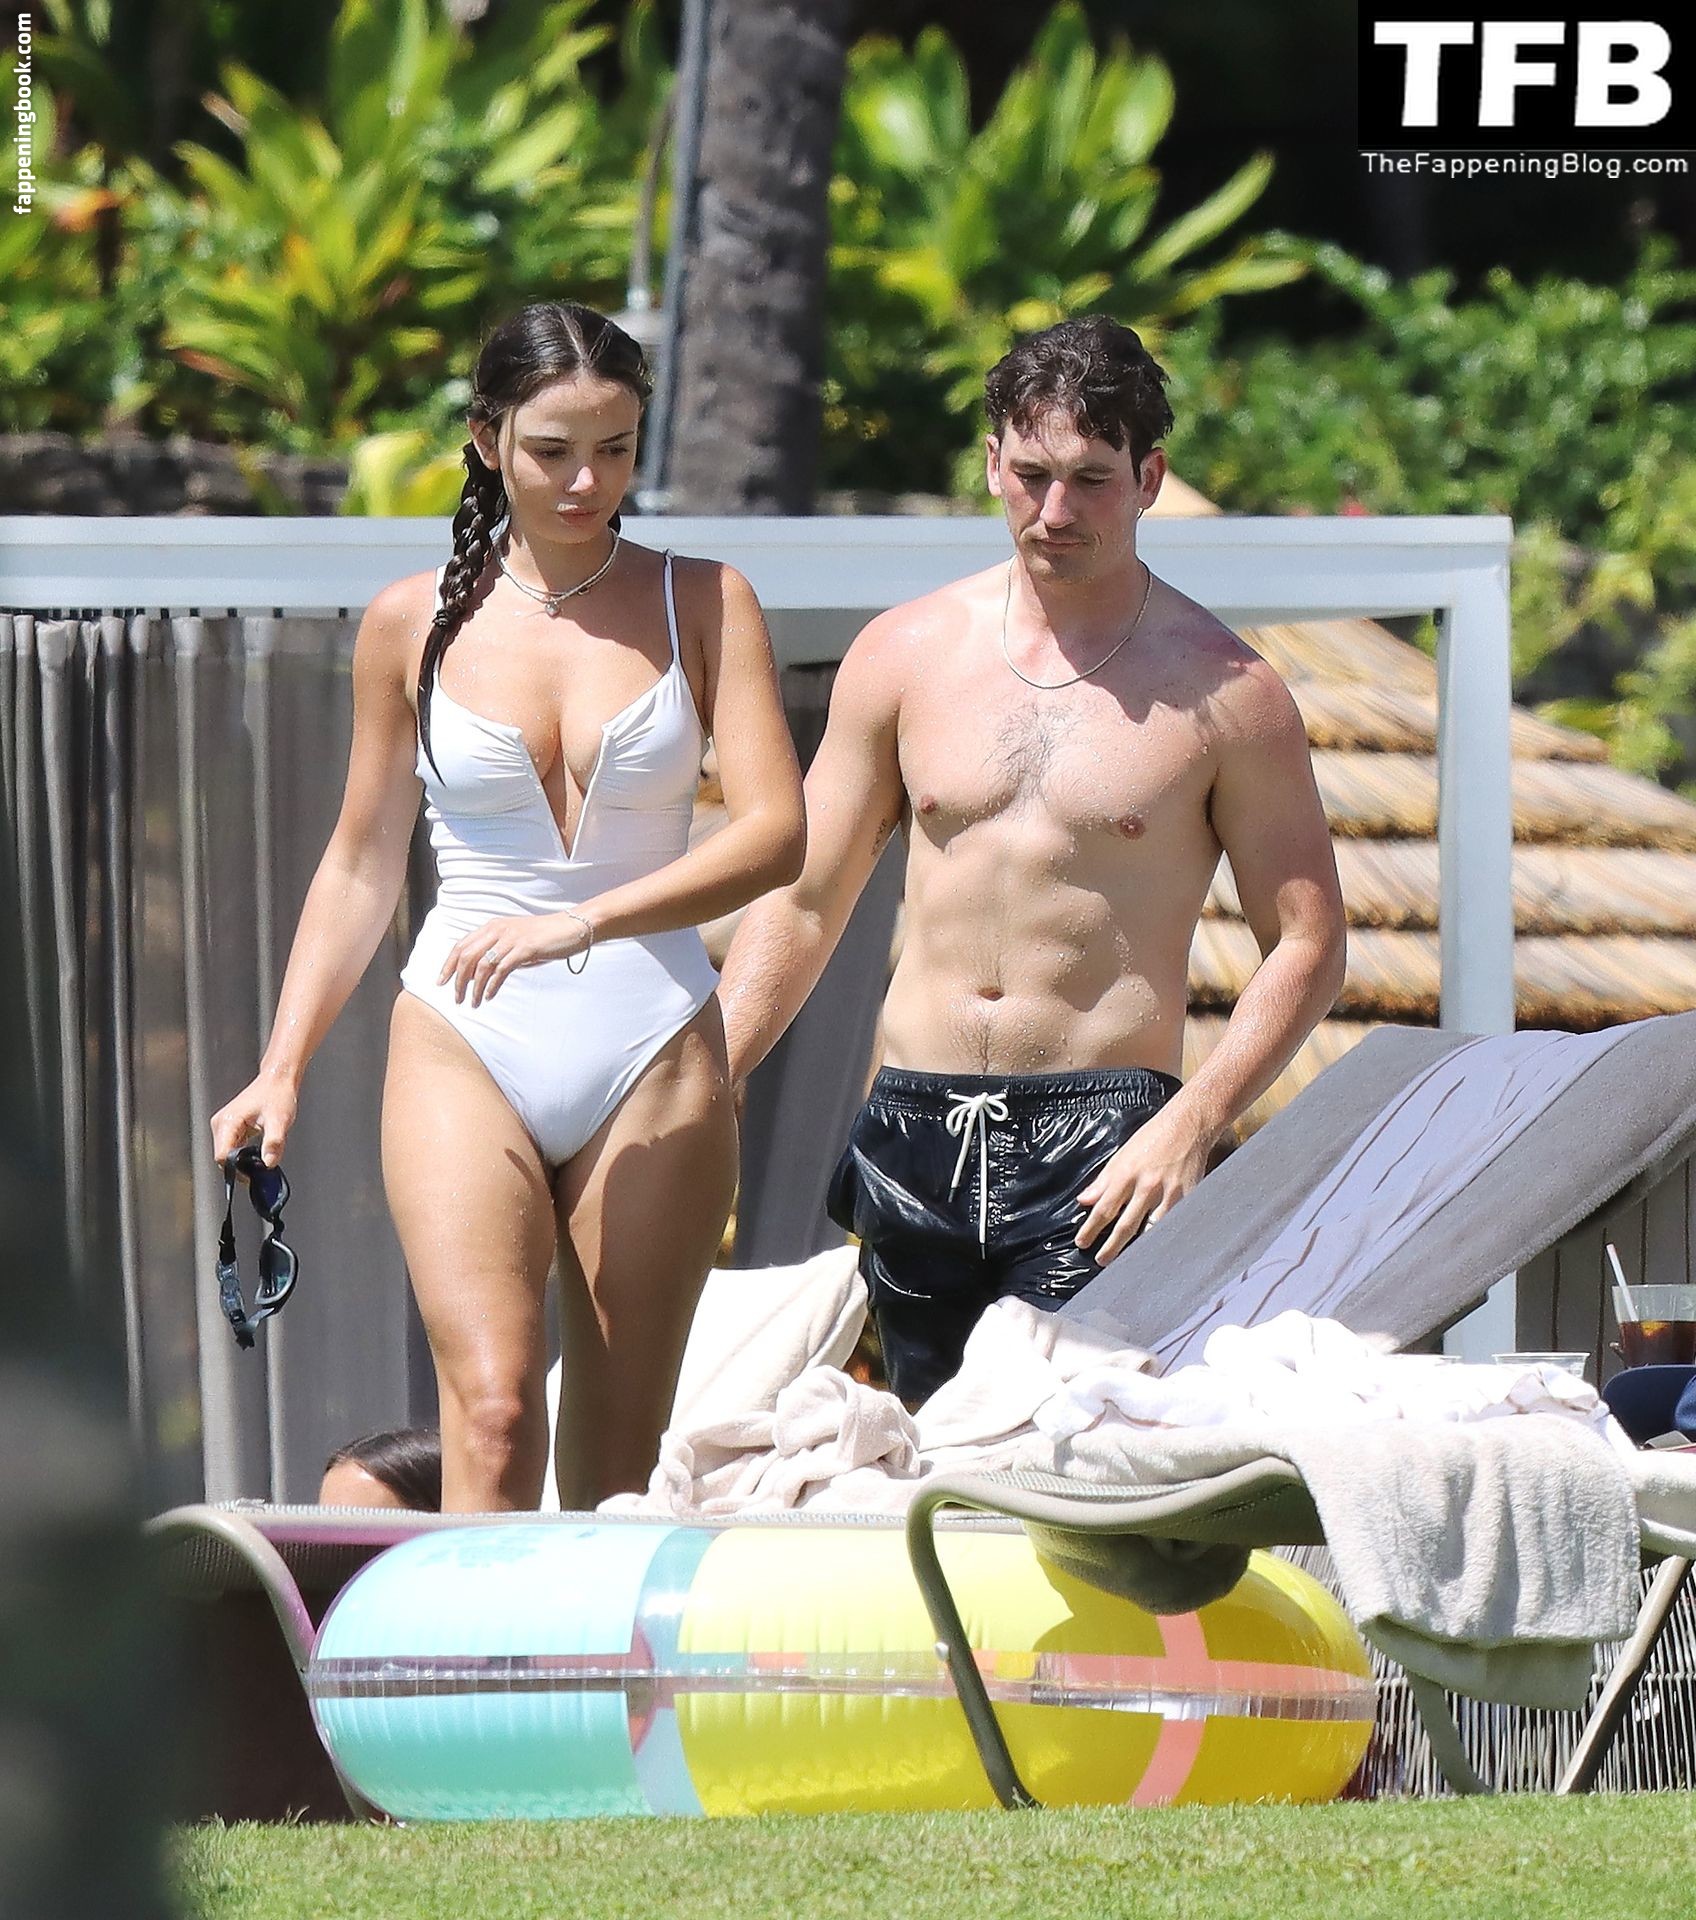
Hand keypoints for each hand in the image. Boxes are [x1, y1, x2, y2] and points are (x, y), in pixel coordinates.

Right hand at [210, 1070, 297, 1169]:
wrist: (278, 1080)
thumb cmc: (278, 1095)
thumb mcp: (280, 1121)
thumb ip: (274, 1143)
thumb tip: (269, 1163)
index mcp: (228, 1122)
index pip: (222, 1157)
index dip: (237, 1169)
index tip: (253, 1172)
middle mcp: (221, 1123)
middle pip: (223, 1157)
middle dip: (240, 1166)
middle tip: (262, 1165)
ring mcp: (224, 1125)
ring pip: (227, 1154)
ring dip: (242, 1160)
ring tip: (262, 1155)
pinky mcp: (229, 1126)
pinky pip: (232, 1147)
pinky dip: (243, 1153)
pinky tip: (257, 1150)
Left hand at [438, 909, 591, 1006]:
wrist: (573, 927)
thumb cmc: (546, 937)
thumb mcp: (517, 942)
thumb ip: (500, 952)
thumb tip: (482, 974)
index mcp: (493, 926)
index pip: (461, 945)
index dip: (448, 964)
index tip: (441, 982)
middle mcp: (498, 930)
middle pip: (467, 956)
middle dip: (457, 980)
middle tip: (456, 999)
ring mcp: (512, 938)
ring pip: (482, 965)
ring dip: (474, 987)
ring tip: (472, 1003)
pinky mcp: (525, 948)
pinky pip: (501, 970)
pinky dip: (491, 986)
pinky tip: (489, 996)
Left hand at [1073, 1103, 1217, 1264]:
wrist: (1188, 1125)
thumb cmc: (1152, 1139)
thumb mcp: (1121, 1156)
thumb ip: (1103, 1181)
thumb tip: (1084, 1200)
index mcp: (1126, 1173)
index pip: (1104, 1208)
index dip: (1091, 1228)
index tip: (1082, 1242)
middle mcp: (1146, 1185)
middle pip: (1126, 1225)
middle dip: (1112, 1247)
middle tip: (1101, 1261)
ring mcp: (1169, 1193)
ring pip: (1151, 1229)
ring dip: (1139, 1248)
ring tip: (1128, 1262)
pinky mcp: (1188, 1197)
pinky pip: (1173, 1223)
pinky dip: (1164, 1237)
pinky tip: (1157, 1248)